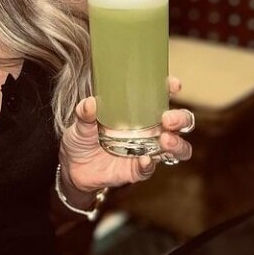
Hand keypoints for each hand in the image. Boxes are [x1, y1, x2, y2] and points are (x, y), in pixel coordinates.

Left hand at [59, 77, 193, 193]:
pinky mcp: (137, 170)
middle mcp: (149, 130)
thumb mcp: (80, 123)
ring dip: (177, 144)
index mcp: (139, 112)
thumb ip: (85, 113)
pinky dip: (149, 164)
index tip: (173, 85)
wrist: (72, 168)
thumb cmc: (82, 139)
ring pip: (177, 148)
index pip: (161, 97)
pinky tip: (144, 160)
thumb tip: (90, 103)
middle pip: (179, 123)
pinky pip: (149, 168)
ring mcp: (146, 150)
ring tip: (165, 140)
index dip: (170, 89)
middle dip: (180, 119)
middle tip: (169, 119)